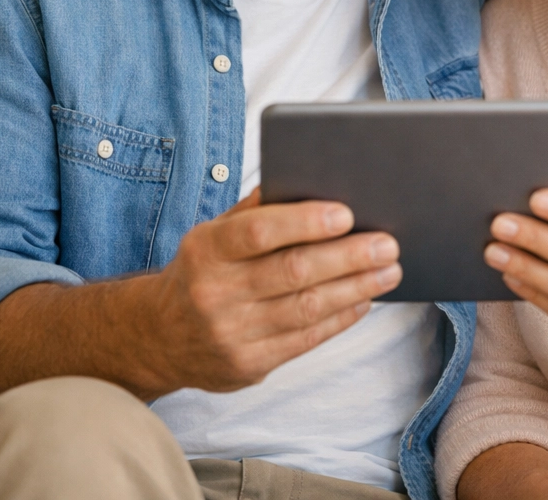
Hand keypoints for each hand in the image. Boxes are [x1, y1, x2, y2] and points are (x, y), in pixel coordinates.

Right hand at [146, 188, 401, 392]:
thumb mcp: (213, 232)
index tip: (346, 214)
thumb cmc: (203, 269)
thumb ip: (256, 210)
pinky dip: (341, 317)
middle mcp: (214, 293)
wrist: (158, 337)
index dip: (304, 222)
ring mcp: (230, 334)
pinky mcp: (248, 366)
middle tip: (387, 243)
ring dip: (356, 287)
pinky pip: (305, 340)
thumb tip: (311, 181)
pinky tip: (364, 299)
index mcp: (205, 249)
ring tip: (389, 271)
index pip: (258, 232)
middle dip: (348, 256)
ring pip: (306, 308)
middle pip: (293, 272)